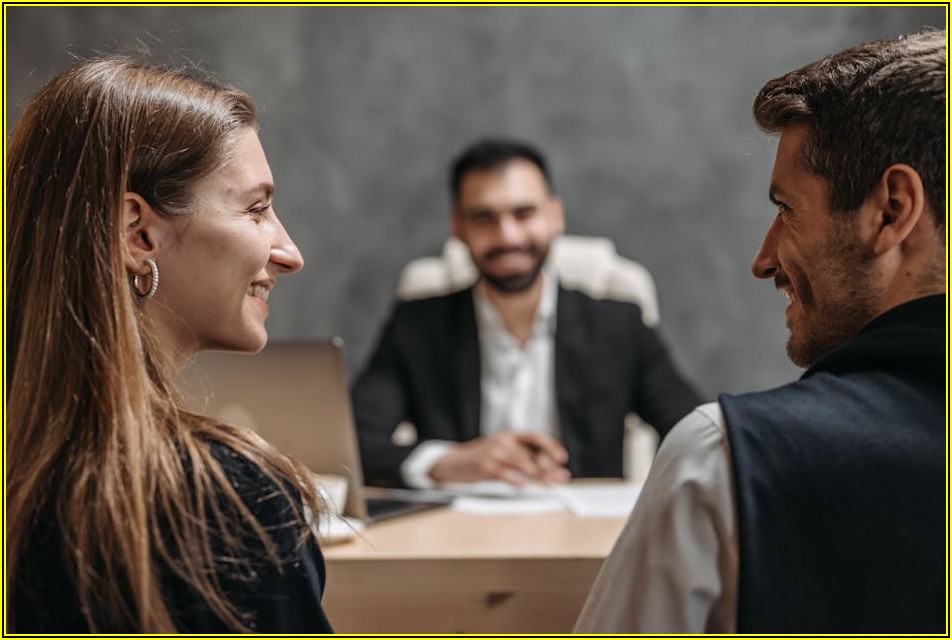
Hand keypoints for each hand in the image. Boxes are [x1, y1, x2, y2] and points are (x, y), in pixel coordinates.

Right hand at [428, 431, 569, 485]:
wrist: (453, 462)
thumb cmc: (482, 460)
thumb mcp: (503, 454)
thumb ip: (523, 460)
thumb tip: (550, 471)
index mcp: (510, 436)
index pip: (535, 437)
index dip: (550, 446)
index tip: (562, 458)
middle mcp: (503, 441)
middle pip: (531, 453)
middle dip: (548, 467)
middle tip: (560, 478)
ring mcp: (493, 452)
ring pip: (520, 463)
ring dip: (537, 475)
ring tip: (548, 483)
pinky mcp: (484, 465)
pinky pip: (503, 473)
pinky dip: (514, 479)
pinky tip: (523, 485)